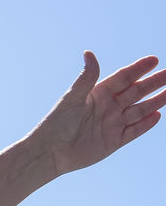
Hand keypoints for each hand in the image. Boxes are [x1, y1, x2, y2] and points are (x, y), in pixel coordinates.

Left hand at [35, 51, 164, 175]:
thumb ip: (86, 78)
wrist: (50, 152)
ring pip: (139, 110)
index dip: (138, 69)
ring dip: (155, 101)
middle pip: (136, 92)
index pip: (123, 78)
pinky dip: (146, 125)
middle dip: (153, 83)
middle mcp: (107, 107)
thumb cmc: (57, 123)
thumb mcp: (72, 98)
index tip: (154, 60)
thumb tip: (89, 53)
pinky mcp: (114, 141)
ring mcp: (112, 124)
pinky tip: (157, 115)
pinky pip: (134, 131)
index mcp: (98, 94)